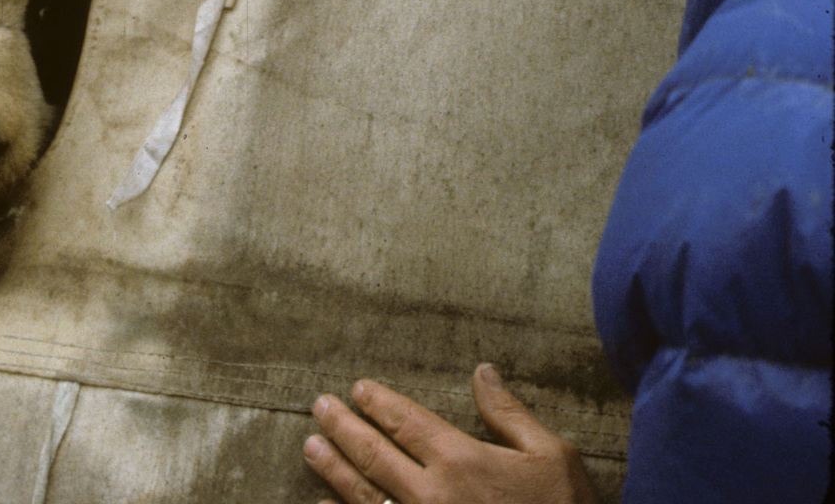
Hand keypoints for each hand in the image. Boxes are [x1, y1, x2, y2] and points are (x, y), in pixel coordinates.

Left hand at [303, 363, 597, 503]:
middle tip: (320, 407)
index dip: (377, 402)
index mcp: (462, 460)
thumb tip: (483, 371)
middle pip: (373, 453)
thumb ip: (509, 413)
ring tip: (310, 446)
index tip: (358, 388)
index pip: (404, 420)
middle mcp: (432, 493)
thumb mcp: (553, 456)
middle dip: (342, 427)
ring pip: (361, 493)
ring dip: (332, 468)